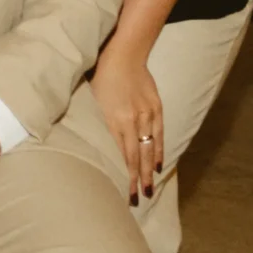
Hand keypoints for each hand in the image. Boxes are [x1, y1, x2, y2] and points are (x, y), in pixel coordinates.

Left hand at [91, 54, 165, 199]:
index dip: (125, 174)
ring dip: (149, 170)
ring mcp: (146, 114)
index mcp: (114, 119)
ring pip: (149, 148)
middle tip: (138, 198)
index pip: (122, 154)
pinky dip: (158, 150)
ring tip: (149, 188)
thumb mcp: (93, 100)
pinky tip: (158, 165)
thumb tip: (96, 142)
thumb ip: (99, 122)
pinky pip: (158, 133)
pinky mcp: (156, 107)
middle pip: (137, 156)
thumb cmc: (101, 76)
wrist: (123, 53)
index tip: (125, 191)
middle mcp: (132, 120)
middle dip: (138, 179)